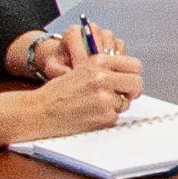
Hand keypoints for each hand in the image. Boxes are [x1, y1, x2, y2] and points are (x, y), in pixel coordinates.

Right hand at [24, 42, 144, 136]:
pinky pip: (116, 116)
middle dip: (131, 90)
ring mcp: (105, 98)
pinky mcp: (104, 116)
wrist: (41, 110)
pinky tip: (90, 114)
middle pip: (136, 83)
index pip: (134, 65)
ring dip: (116, 105)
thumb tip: (129, 75)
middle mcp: (103, 77)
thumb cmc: (59, 91)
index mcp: (99, 61)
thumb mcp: (81, 69)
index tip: (128, 80)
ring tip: (96, 105)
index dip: (133, 74)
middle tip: (123, 95)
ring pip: (126, 102)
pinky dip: (106, 117)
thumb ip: (105, 69)